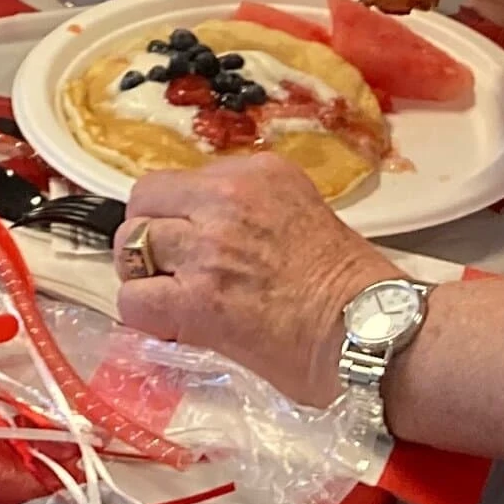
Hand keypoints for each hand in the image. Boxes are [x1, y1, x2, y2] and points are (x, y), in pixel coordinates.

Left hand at [113, 156, 400, 407]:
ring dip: (142, 275)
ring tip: (166, 298)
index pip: (177, 180)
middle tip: (165, 268)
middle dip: (146, 237)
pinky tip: (169, 326)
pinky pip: (134, 300)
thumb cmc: (349, 283)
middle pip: (144, 202)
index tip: (184, 240)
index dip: (172, 213)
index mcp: (254, 174)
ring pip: (131, 247)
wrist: (371, 329)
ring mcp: (208, 247)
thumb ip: (249, 209)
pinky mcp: (198, 300)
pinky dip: (143, 315)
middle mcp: (226, 198)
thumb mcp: (298, 210)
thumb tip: (206, 227)